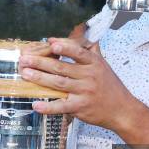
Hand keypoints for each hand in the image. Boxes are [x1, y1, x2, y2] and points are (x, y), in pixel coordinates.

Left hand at [18, 37, 138, 132]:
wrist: (122, 110)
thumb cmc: (110, 87)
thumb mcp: (103, 66)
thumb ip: (90, 52)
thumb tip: (76, 38)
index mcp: (94, 64)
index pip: (78, 52)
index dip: (64, 47)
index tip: (50, 43)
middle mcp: (89, 76)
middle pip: (62, 68)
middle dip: (41, 63)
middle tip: (25, 59)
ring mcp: (84, 92)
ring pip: (59, 84)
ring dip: (40, 78)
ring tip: (26, 74)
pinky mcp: (80, 107)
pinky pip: (61, 106)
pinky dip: (48, 106)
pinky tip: (36, 105)